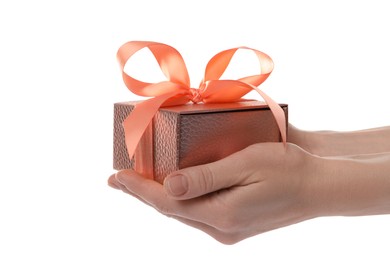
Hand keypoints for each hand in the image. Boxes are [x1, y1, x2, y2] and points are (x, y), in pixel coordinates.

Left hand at [108, 143, 318, 243]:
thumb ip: (205, 178)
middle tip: (118, 179)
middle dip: (143, 194)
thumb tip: (168, 187)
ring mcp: (229, 230)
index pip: (167, 202)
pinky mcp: (236, 225)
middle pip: (171, 210)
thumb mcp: (245, 165)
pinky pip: (198, 213)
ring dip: (160, 197)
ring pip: (183, 213)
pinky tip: (174, 190)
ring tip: (139, 183)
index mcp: (221, 214)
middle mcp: (221, 228)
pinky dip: (180, 201)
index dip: (139, 188)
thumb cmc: (287, 169)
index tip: (116, 175)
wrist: (319, 187)